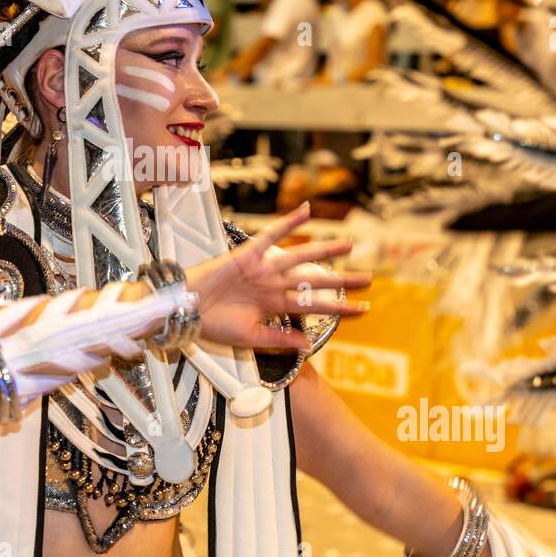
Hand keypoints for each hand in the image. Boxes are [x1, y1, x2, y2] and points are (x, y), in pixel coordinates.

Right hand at [185, 203, 370, 350]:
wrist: (186, 310)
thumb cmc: (213, 325)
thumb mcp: (250, 338)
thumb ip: (279, 340)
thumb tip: (309, 345)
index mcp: (274, 306)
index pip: (314, 306)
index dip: (339, 308)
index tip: (363, 309)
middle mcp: (273, 285)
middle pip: (314, 281)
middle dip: (342, 280)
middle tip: (369, 279)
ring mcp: (263, 268)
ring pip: (301, 257)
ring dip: (325, 251)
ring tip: (349, 245)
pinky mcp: (249, 254)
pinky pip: (273, 235)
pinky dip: (289, 222)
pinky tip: (306, 211)